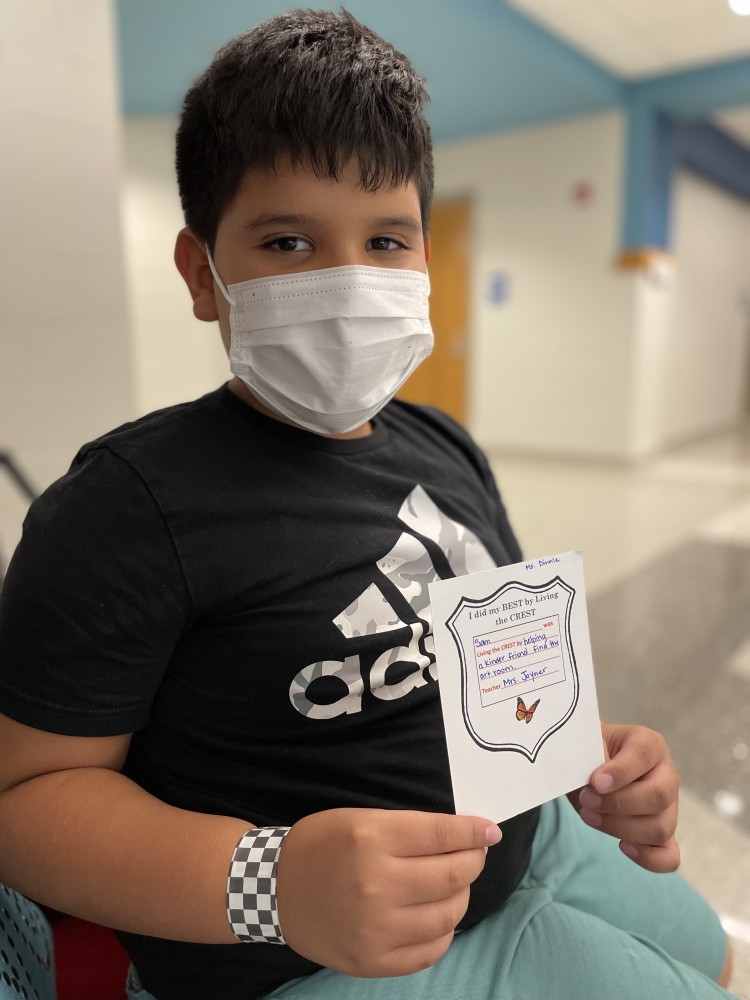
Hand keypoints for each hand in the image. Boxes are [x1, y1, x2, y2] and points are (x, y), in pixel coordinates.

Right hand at [276, 808, 499, 976]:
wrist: (273, 891)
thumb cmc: (321, 845)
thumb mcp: (360, 819)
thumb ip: (410, 828)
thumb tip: (465, 835)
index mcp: (371, 839)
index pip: (443, 836)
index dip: (474, 832)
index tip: (490, 831)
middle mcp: (376, 885)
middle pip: (452, 875)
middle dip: (474, 861)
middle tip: (476, 854)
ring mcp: (375, 929)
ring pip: (447, 915)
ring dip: (462, 896)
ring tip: (454, 885)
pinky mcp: (372, 961)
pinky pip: (429, 951)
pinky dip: (444, 931)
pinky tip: (438, 915)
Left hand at [570, 723, 679, 872]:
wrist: (585, 767)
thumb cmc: (588, 754)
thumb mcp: (585, 746)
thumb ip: (589, 758)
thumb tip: (595, 783)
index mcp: (649, 744)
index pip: (643, 756)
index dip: (620, 772)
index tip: (595, 782)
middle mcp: (666, 774)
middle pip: (657, 796)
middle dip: (618, 804)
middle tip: (587, 800)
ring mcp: (669, 806)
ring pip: (660, 828)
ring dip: (621, 828)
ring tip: (589, 815)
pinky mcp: (663, 834)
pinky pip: (669, 856)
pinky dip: (649, 858)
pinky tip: (622, 846)